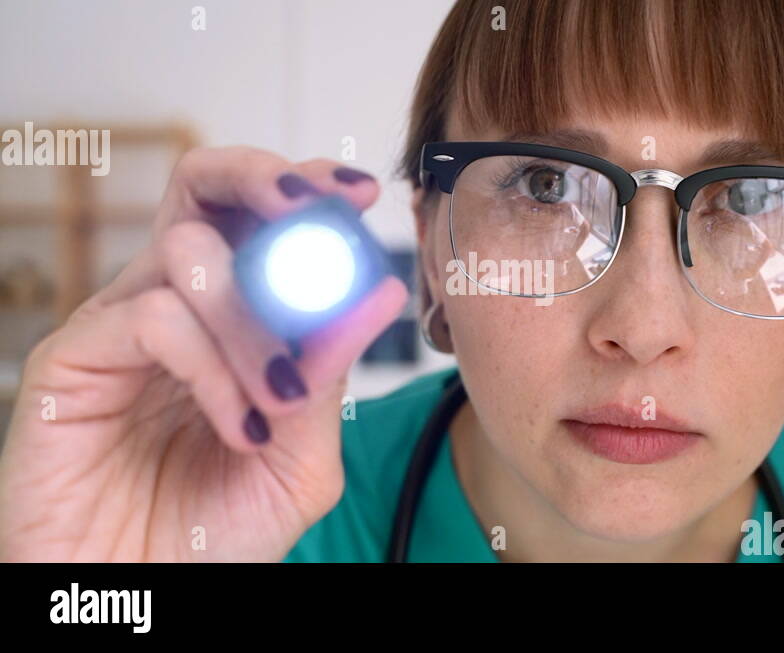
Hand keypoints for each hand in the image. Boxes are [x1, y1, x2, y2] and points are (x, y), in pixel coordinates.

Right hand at [0, 147, 407, 561]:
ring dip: (255, 322)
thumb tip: (378, 292)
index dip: (308, 187)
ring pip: (190, 254)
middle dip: (262, 176)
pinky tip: (240, 426)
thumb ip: (330, 375)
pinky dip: (213, 366)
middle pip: (203, 187)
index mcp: (231, 318)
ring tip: (279, 399)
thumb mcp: (301, 454)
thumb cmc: (219, 529)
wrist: (148, 592)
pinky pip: (154, 318)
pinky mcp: (72, 359)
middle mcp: (174, 305)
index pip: (259, 218)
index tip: (361, 192)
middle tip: (311, 204)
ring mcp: (120, 326)